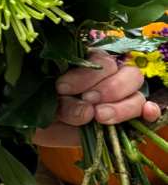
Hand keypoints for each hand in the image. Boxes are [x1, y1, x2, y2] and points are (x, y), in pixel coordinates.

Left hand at [33, 50, 160, 146]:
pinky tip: (146, 114)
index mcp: (86, 60)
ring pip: (137, 95)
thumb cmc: (38, 102)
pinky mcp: (125, 121)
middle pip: (127, 73)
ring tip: (99, 117)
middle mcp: (107, 77)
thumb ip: (64, 104)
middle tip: (88, 102)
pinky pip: (146, 112)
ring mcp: (118, 99)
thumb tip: (87, 111)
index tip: (61, 88)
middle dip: (108, 89)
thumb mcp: (44, 100)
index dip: (85, 75)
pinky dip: (149, 112)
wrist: (35, 125)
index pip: (100, 60)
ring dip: (121, 107)